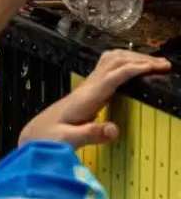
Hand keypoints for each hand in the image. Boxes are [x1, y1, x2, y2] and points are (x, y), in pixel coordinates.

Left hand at [19, 50, 170, 147]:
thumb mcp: (67, 140)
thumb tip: (114, 129)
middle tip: (164, 65)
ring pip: (111, 61)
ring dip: (133, 57)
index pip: (113, 74)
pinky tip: (135, 69)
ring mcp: (87, 87)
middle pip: (115, 61)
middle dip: (140, 59)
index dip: (135, 68)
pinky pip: (109, 69)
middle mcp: (87, 88)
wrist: (34, 135)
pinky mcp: (89, 91)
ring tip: (155, 63)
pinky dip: (125, 64)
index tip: (156, 68)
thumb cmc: (46, 139)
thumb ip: (89, 134)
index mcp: (85, 97)